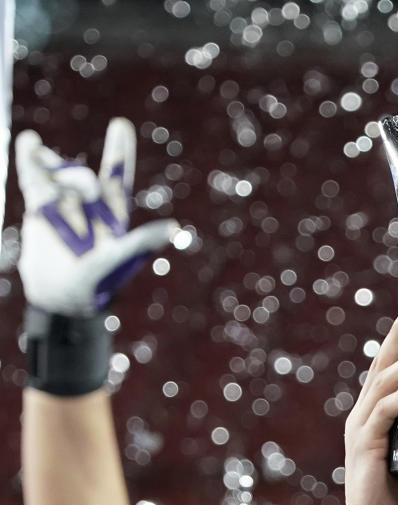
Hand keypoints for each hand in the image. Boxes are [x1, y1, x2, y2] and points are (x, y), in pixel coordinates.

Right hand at [16, 117, 177, 315]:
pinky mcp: (39, 208)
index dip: (119, 151)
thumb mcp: (118, 261)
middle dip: (77, 183)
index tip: (120, 125)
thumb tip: (174, 227)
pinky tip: (29, 142)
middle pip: (82, 179)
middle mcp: (88, 205)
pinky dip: (31, 161)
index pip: (116, 177)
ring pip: (57, 176)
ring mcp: (63, 204)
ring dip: (50, 167)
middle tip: (78, 217)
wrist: (58, 293)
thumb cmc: (95, 281)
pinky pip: (35, 179)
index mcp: (112, 214)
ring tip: (39, 157)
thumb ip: (141, 242)